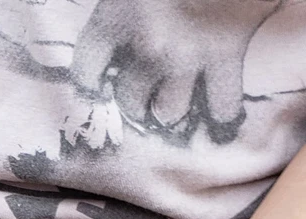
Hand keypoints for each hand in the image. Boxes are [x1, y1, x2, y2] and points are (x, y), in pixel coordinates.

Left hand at [72, 0, 280, 135]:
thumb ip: (120, 6)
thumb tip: (113, 32)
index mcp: (116, 17)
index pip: (86, 69)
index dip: (91, 82)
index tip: (99, 84)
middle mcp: (147, 44)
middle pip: (130, 99)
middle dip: (135, 102)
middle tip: (143, 96)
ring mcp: (187, 54)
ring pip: (168, 111)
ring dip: (170, 110)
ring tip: (174, 105)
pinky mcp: (227, 53)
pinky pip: (221, 103)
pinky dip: (220, 113)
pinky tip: (218, 114)